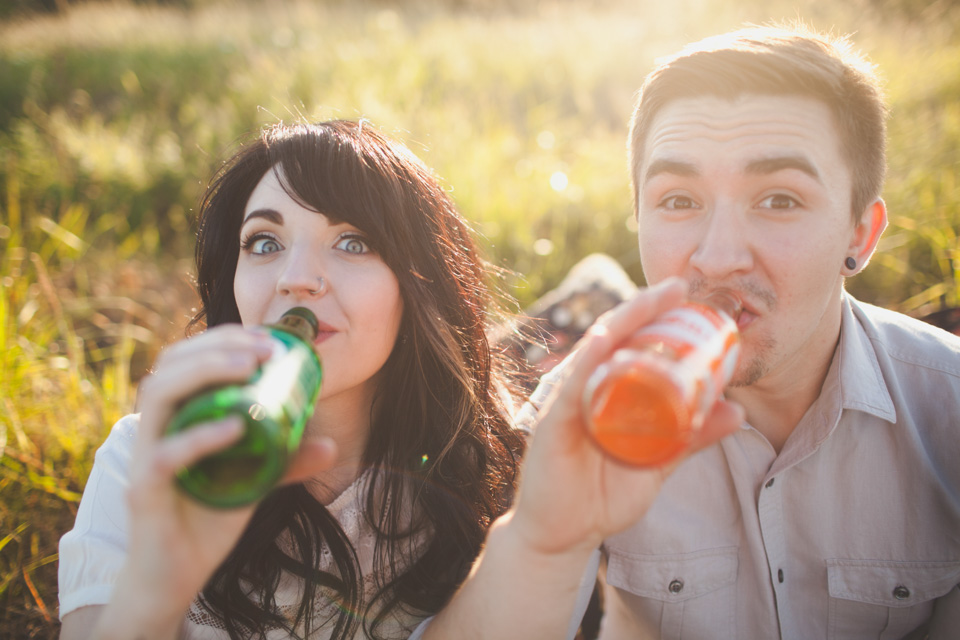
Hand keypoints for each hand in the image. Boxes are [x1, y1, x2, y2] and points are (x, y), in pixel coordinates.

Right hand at [114, 325, 337, 623]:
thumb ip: (284, 460)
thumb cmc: (208, 517)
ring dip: (205, 371)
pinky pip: (166, 455)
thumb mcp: (253, 480)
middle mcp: (155, 428)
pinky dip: (201, 437)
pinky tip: (236, 427)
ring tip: (249, 366)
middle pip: (171, 366)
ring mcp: (145, 457)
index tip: (267, 338)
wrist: (174, 578)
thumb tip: (330, 444)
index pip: (187, 359)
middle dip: (219, 346)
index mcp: (176, 417)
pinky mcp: (145, 490)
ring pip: (160, 395)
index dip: (223, 339)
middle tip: (266, 348)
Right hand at [509, 278, 743, 556]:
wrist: (563, 536)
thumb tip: (736, 410)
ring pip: (593, 351)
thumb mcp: (657, 462)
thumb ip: (691, 437)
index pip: (628, 343)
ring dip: (623, 321)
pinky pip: (572, 386)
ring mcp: (567, 403)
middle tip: (679, 287)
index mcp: (606, 392)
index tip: (686, 294)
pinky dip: (590, 360)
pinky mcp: (553, 425)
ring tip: (653, 301)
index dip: (654, 314)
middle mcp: (584, 388)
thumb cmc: (601, 495)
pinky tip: (609, 339)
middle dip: (644, 308)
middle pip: (612, 337)